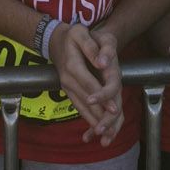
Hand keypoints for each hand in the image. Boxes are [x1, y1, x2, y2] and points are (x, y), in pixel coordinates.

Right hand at [47, 23, 122, 145]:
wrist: (54, 40)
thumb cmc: (72, 35)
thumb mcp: (81, 32)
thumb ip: (92, 46)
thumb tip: (103, 63)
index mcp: (72, 65)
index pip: (89, 84)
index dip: (102, 97)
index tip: (114, 109)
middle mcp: (68, 79)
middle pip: (86, 100)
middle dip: (99, 116)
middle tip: (111, 131)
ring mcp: (67, 87)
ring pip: (82, 107)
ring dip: (93, 122)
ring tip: (106, 136)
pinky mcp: (69, 91)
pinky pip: (78, 107)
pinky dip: (87, 119)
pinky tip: (93, 132)